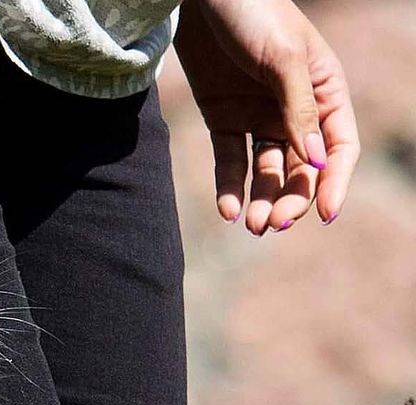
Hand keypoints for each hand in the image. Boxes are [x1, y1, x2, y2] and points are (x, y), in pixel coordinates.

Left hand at [174, 0, 359, 232]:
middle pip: (301, 168)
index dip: (335, 182)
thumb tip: (315, 161)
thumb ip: (298, 109)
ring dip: (262, 201)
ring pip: (267, 172)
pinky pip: (231, 164)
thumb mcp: (283, 58)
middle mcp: (295, 109)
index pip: (339, 147)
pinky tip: (229, 211)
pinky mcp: (224, 122)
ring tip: (252, 225)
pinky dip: (230, 189)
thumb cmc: (254, 15)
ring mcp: (259, 117)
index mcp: (325, 89)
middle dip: (292, 199)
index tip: (326, 214)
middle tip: (273, 224)